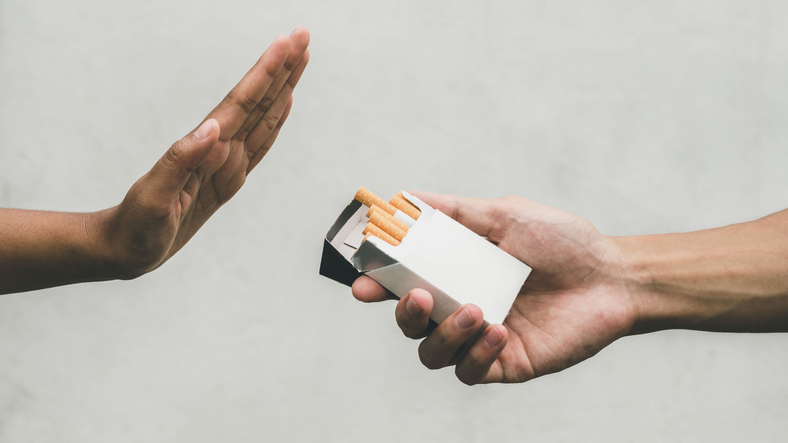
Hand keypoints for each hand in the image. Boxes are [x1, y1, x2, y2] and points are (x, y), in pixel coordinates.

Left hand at [98, 27, 309, 278]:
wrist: (125, 247)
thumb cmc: (136, 227)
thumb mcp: (154, 199)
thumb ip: (179, 162)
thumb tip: (213, 129)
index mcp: (204, 150)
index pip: (242, 103)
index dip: (266, 73)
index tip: (287, 44)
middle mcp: (219, 150)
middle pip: (258, 102)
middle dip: (281, 69)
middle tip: (303, 37)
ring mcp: (225, 163)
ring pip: (262, 118)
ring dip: (282, 89)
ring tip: (300, 61)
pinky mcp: (227, 179)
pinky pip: (258, 146)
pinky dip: (275, 124)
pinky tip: (283, 107)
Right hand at [352, 191, 637, 384]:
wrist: (612, 275)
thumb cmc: (562, 242)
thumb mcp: (504, 215)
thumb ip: (453, 211)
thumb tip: (404, 197)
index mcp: (456, 273)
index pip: (404, 281)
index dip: (378, 283)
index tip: (364, 280)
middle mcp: (462, 306)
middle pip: (409, 323)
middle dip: (402, 313)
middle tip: (419, 296)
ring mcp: (481, 338)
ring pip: (433, 352)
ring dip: (444, 333)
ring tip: (476, 310)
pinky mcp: (505, 364)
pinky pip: (470, 371)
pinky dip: (477, 353)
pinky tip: (501, 330)